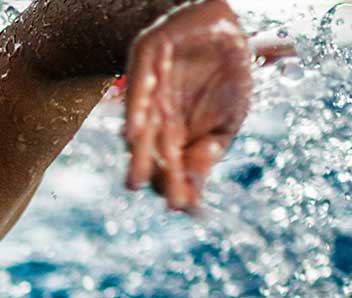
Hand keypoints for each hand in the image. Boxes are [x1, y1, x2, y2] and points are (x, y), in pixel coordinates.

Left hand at [124, 0, 251, 211]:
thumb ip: (211, 148)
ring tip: (136, 182)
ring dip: (138, 156)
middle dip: (161, 179)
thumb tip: (197, 181)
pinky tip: (134, 135)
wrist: (222, 24)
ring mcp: (148, 92)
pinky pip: (139, 90)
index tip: (187, 208)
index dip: (179, 186)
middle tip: (168, 203)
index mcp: (176, 133)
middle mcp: (157, 118)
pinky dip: (136, 112)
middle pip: (155, 154)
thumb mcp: (229, 117)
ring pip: (140, 130)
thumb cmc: (225, 73)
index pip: (173, 167)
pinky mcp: (145, 61)